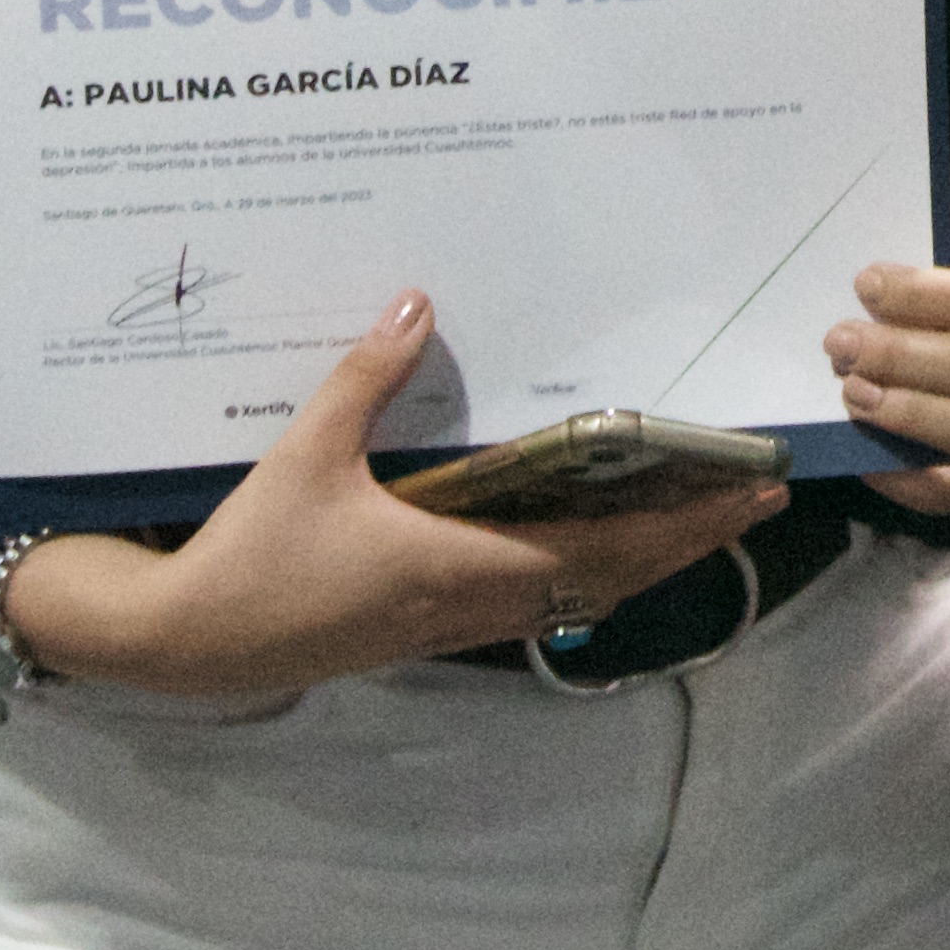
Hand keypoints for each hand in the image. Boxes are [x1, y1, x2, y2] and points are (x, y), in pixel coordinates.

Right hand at [0, 295, 785, 704]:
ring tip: (696, 512)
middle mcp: (473, 603)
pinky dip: (588, 569)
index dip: (681, 525)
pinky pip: (537, 600)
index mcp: (457, 565)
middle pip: (610, 577)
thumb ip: (363, 378)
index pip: (601, 550)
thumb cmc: (251, 555)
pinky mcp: (430, 626)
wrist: (192, 646)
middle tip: (757, 497)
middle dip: (688, 538)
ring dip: (643, 557)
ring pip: (578, 594)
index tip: (747, 496)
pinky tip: (595, 537)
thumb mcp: (304, 455)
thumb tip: (417, 302)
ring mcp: (454, 623)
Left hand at [830, 251, 949, 514]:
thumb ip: (932, 237)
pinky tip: (863, 449)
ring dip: (910, 413)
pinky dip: (905, 475)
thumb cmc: (943, 307)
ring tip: (851, 392)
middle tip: (840, 343)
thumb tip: (896, 227)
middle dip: (903, 356)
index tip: (864, 284)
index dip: (926, 295)